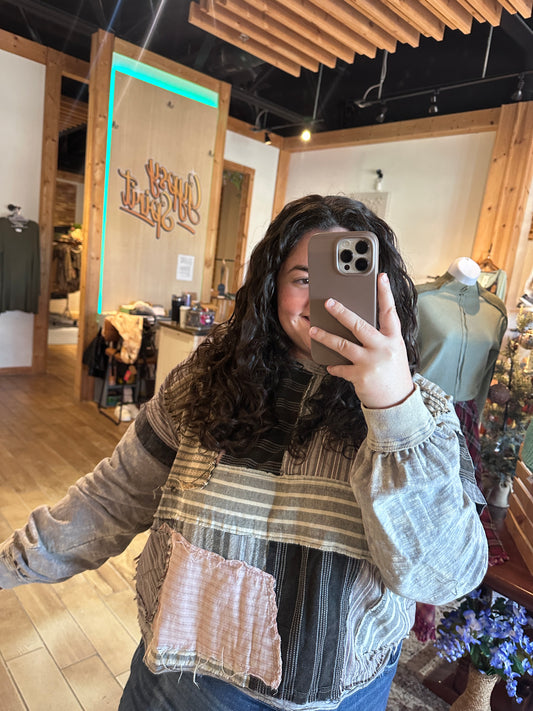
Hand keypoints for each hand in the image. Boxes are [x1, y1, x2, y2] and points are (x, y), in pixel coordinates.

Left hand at [309, 272, 413, 408]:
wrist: (397, 402)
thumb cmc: (393, 374)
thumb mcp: (393, 352)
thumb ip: (380, 338)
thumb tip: (356, 324)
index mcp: (393, 339)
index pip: (389, 312)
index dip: (385, 293)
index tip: (380, 277)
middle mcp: (382, 348)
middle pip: (359, 325)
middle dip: (341, 312)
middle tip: (328, 302)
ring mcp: (370, 362)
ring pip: (343, 345)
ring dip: (325, 337)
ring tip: (313, 330)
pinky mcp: (360, 376)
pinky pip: (341, 368)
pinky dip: (334, 366)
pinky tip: (330, 365)